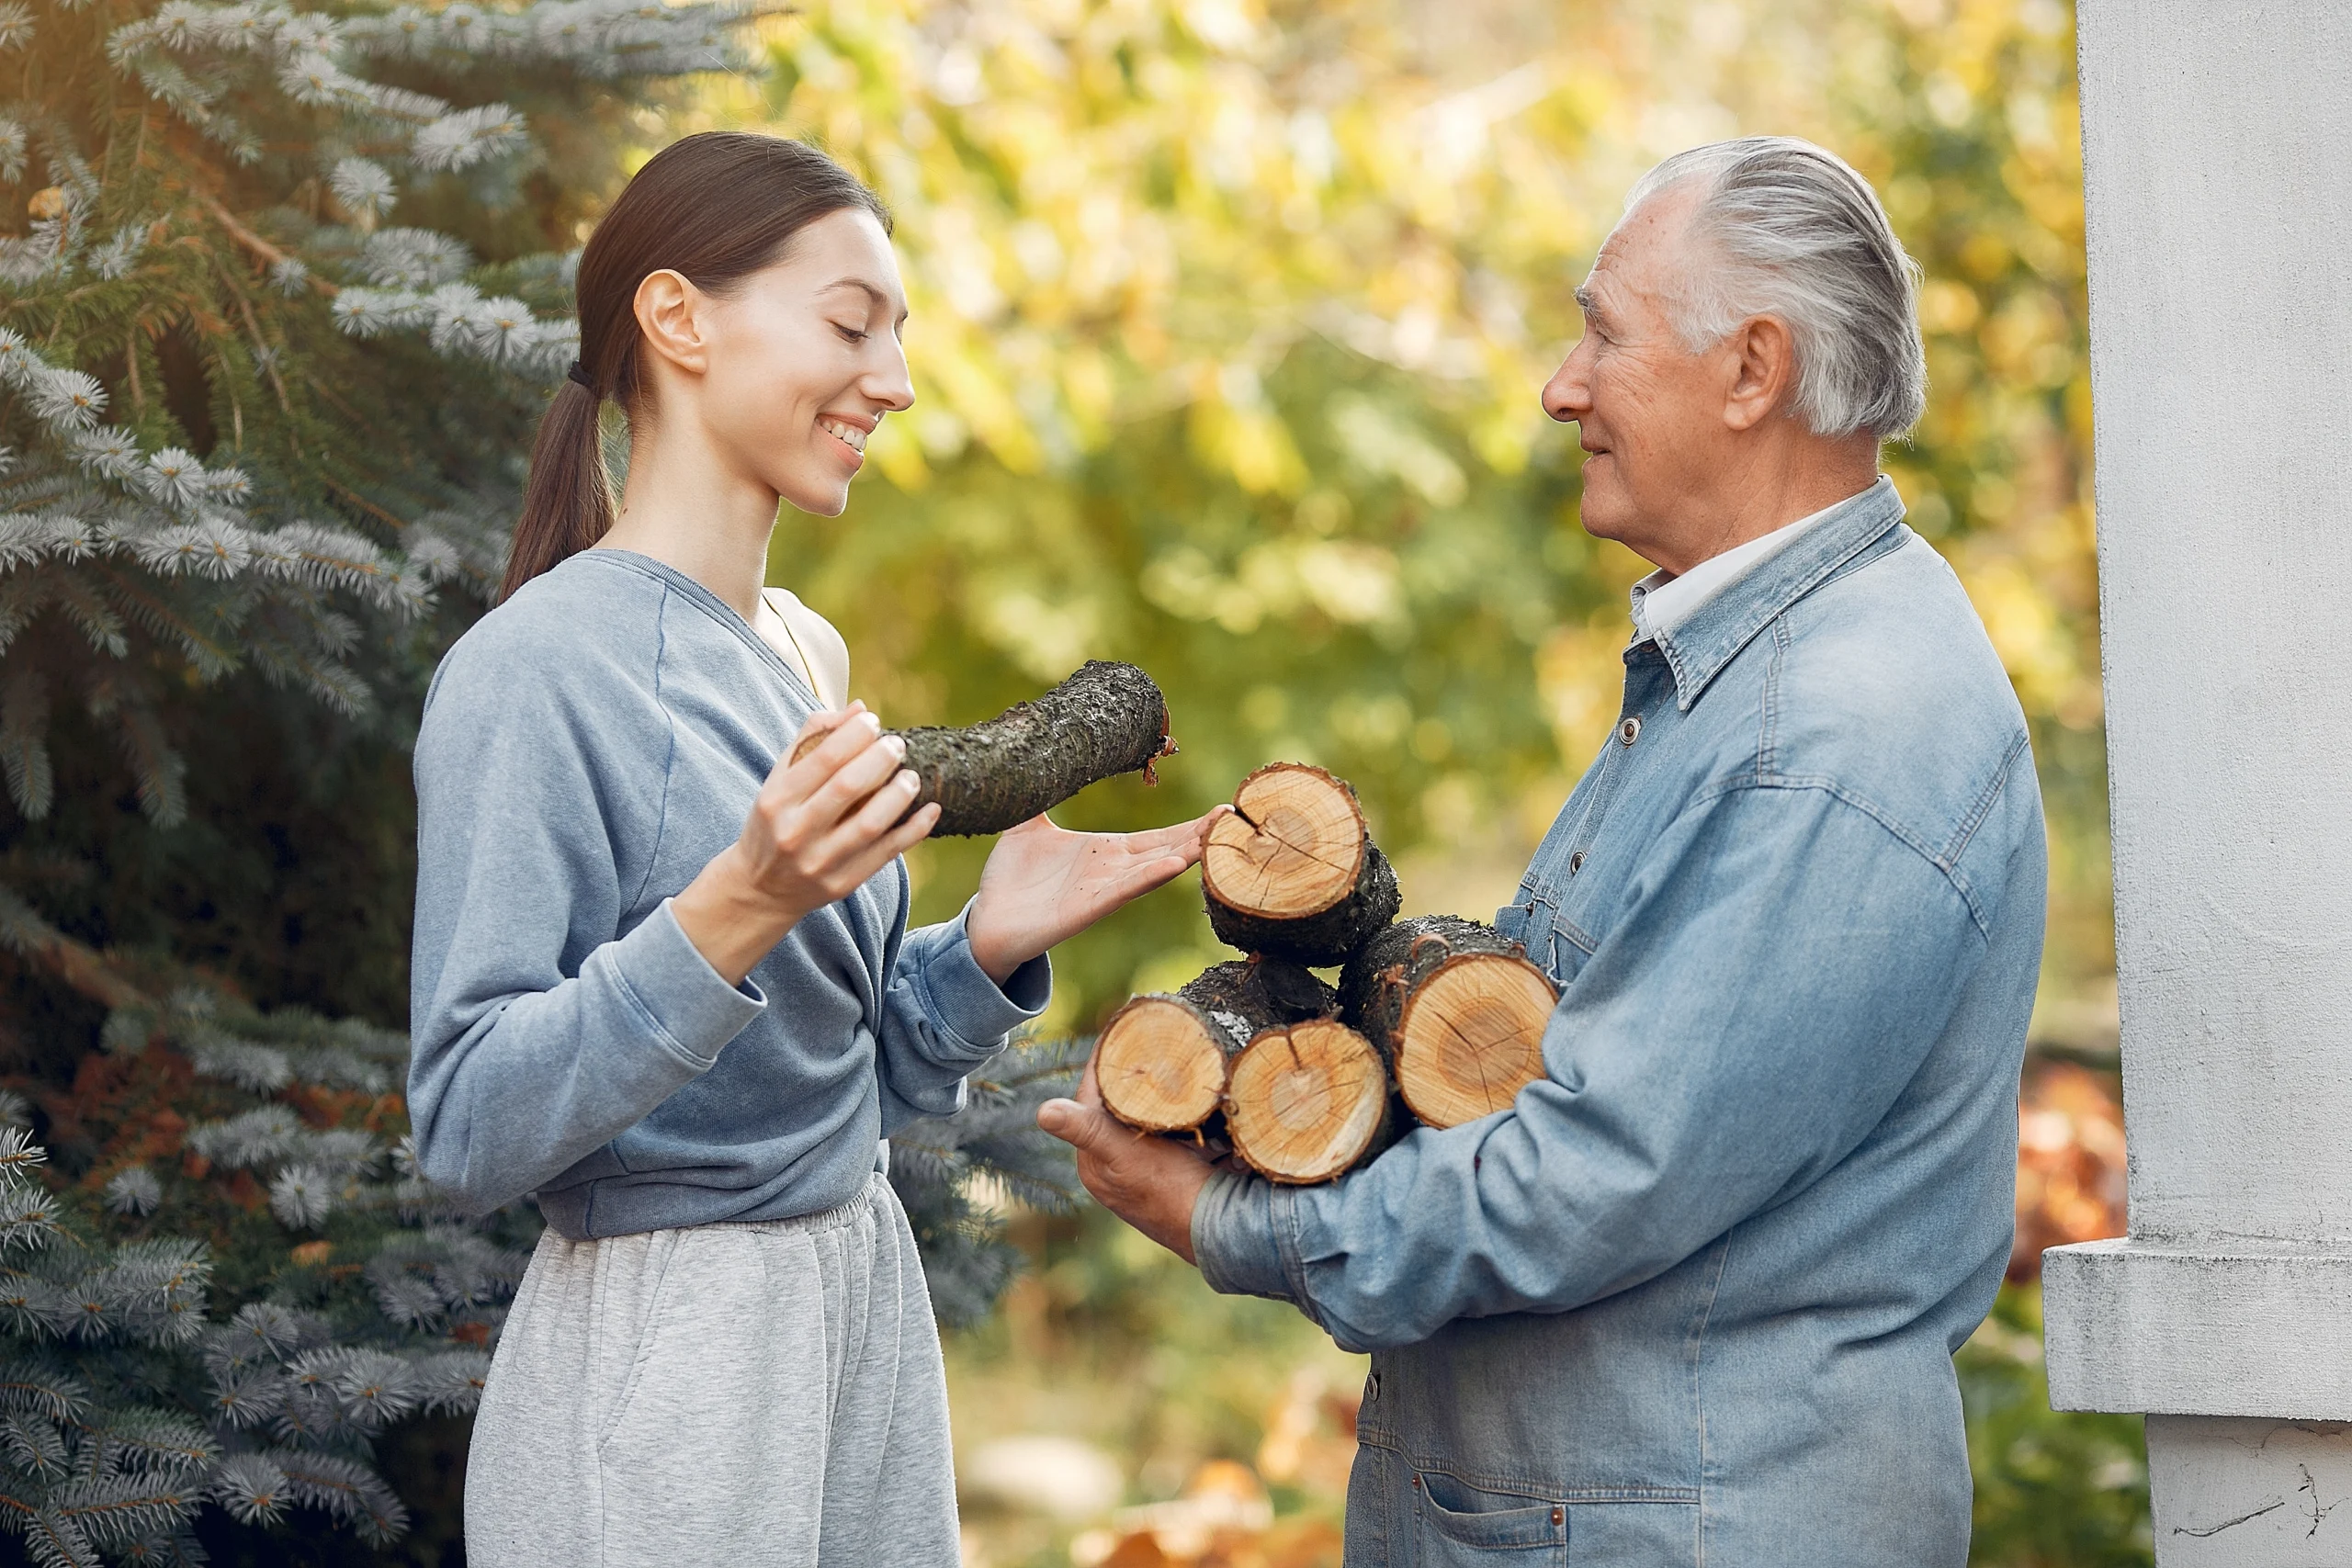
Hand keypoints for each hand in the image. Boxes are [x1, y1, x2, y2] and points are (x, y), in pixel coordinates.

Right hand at [673, 703, 939, 982]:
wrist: (760, 889)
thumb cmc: (775, 822)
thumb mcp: (779, 780)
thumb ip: (812, 740)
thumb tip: (859, 708)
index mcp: (776, 799)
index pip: (823, 757)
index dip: (855, 733)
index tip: (873, 722)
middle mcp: (795, 831)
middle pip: (849, 787)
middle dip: (881, 759)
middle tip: (897, 745)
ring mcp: (820, 861)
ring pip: (870, 823)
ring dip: (899, 794)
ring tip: (912, 777)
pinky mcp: (843, 883)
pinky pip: (887, 854)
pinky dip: (914, 830)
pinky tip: (931, 809)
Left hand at [965, 807, 1227, 982]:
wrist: (987, 921)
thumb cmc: (1010, 880)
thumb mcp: (1027, 827)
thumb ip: (1038, 796)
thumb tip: (1038, 756)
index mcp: (1106, 852)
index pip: (1159, 836)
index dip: (1191, 825)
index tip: (1224, 808)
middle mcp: (1112, 872)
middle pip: (1168, 849)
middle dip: (1202, 835)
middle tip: (1236, 816)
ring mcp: (1102, 891)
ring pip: (1153, 869)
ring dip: (1185, 854)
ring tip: (1216, 838)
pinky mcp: (1085, 909)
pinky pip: (1122, 890)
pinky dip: (1148, 877)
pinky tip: (1174, 864)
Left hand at [1038, 1056, 1214, 1263]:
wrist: (1220, 1229)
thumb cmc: (1170, 1193)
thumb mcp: (1125, 1155)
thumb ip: (1087, 1130)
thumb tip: (1042, 1112)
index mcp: (1094, 1161)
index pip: (1090, 1097)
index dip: (1102, 1063)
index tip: (1118, 1029)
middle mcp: (1115, 1164)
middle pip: (1118, 1104)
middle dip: (1131, 1073)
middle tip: (1149, 1039)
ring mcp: (1147, 1166)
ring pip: (1146, 1114)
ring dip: (1159, 1091)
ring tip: (1171, 1057)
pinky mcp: (1178, 1166)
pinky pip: (1174, 1128)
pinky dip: (1181, 1110)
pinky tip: (1194, 1093)